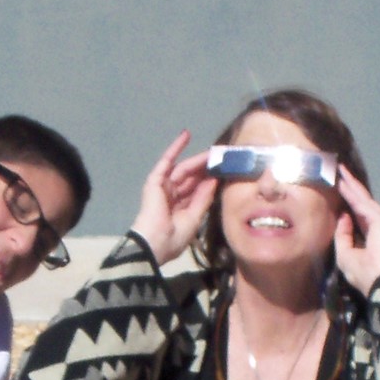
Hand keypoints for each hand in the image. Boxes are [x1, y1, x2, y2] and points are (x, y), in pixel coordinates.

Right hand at [128, 133, 214, 263]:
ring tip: (212, 151)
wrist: (155, 243)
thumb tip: (214, 180)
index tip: (225, 170)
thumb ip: (203, 197)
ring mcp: (163, 187)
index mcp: (181, 208)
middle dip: (206, 168)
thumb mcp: (194, 217)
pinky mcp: (155, 180)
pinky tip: (186, 136)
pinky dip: (175, 148)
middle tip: (222, 158)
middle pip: (192, 177)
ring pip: (183, 169)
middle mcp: (173, 196)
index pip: (198, 189)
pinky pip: (167, 161)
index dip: (210, 179)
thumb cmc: (174, 236)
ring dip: (197, 160)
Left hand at [332, 165, 379, 293]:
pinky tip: (344, 184)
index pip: (361, 213)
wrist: (377, 281)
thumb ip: (344, 234)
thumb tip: (343, 215)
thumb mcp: (346, 253)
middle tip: (341, 171)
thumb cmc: (362, 273)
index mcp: (375, 235)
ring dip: (352, 186)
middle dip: (352, 187)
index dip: (351, 200)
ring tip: (341, 173)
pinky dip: (353, 193)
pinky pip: (363, 204)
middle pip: (364, 202)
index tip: (341, 188)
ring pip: (364, 199)